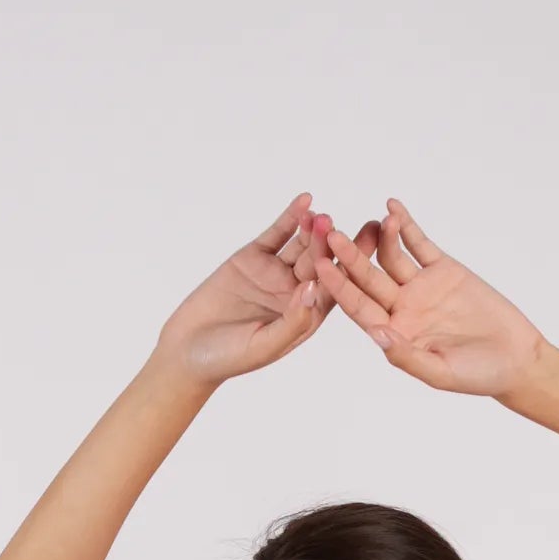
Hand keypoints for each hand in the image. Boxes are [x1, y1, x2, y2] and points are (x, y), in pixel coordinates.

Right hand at [153, 199, 337, 388]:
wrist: (188, 349)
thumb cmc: (227, 358)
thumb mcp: (263, 346)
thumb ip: (292, 321)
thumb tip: (314, 290)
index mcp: (306, 316)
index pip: (336, 288)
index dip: (353, 268)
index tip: (370, 247)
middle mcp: (295, 292)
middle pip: (321, 262)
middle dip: (332, 243)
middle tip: (338, 225)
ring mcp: (276, 272)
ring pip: (301, 245)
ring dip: (313, 229)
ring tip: (319, 216)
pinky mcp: (254, 257)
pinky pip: (277, 234)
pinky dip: (290, 217)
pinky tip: (304, 201)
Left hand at [319, 204, 546, 398]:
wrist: (515, 358)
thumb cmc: (478, 376)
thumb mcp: (440, 373)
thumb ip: (406, 355)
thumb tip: (377, 334)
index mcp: (392, 334)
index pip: (359, 307)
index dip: (340, 287)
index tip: (321, 267)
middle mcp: (400, 308)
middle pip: (368, 277)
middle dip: (350, 255)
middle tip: (330, 233)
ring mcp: (420, 286)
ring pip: (391, 256)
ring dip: (378, 237)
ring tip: (371, 219)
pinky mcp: (442, 269)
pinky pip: (418, 242)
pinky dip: (406, 225)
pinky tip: (392, 207)